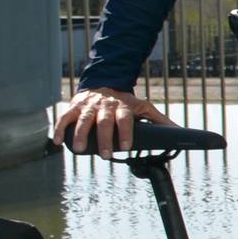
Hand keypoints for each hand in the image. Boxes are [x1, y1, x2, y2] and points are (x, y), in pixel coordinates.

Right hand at [50, 87, 173, 154]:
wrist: (103, 83)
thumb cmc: (124, 102)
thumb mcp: (143, 107)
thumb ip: (158, 120)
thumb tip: (179, 131)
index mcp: (122, 107)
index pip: (125, 119)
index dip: (125, 132)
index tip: (125, 146)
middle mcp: (105, 106)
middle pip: (104, 122)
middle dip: (104, 138)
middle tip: (105, 155)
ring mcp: (88, 106)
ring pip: (82, 120)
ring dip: (79, 134)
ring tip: (78, 150)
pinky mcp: (73, 107)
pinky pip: (64, 118)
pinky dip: (60, 129)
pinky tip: (58, 142)